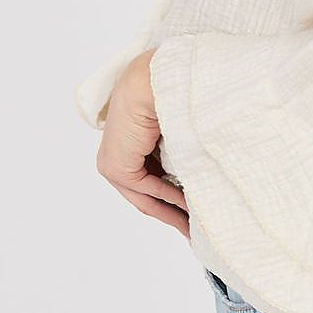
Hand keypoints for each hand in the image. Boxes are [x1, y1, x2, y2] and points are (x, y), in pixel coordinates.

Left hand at [95, 48, 190, 237]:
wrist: (155, 80)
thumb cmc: (170, 94)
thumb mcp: (174, 131)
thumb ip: (178, 154)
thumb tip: (199, 179)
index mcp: (127, 144)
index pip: (148, 180)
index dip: (170, 200)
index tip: (191, 216)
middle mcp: (115, 155)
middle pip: (146, 194)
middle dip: (171, 214)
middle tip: (193, 232)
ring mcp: (112, 163)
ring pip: (146, 196)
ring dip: (172, 211)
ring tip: (195, 226)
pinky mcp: (116, 167)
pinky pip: (146, 188)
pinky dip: (168, 198)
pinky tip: (189, 205)